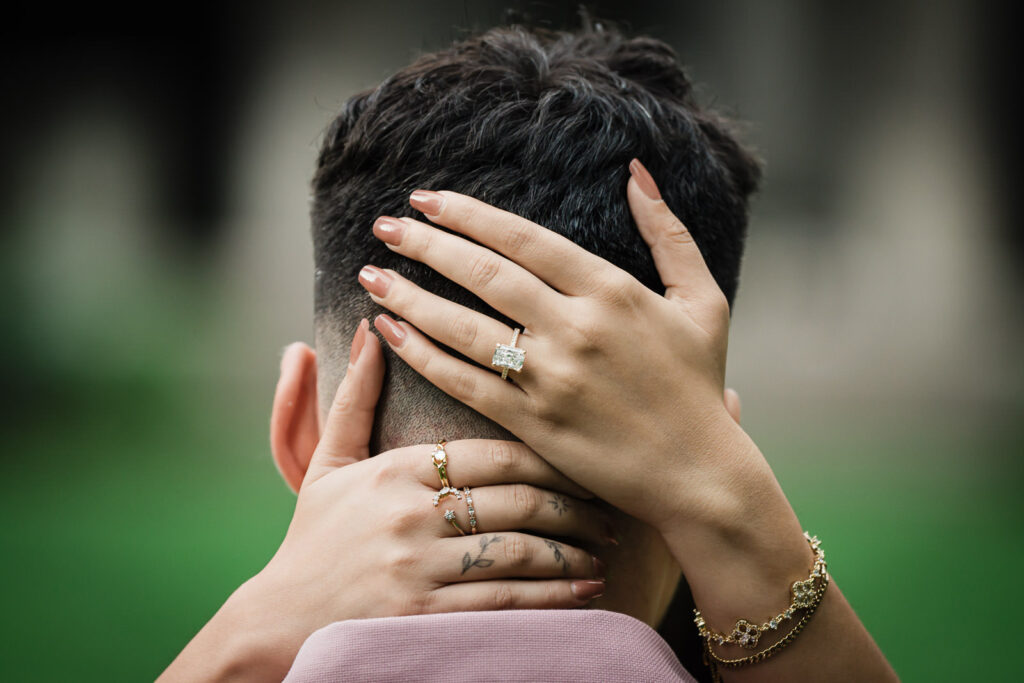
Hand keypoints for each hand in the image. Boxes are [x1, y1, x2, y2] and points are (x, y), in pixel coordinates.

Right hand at [160, 322, 609, 681]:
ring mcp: (420, 569)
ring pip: (521, 551)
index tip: (579, 458)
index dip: (546, 455)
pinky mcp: (426, 619)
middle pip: (518, 500)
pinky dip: (555, 596)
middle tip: (606, 506)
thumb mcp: (328, 461)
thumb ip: (355, 396)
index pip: (492, 452)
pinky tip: (587, 589)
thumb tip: (373, 328)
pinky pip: (507, 602)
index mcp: (397, 472)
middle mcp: (413, 516)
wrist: (280, 620)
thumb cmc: (313, 536)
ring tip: (604, 549)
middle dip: (572, 504)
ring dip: (573, 550)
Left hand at [360, 160, 756, 533]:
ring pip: (463, 327)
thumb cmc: (700, 386)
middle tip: (385, 224)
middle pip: (484, 274)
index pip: (524, 239)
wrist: (699, 475)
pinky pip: (465, 383)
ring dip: (410, 297)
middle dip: (426, 244)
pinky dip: (424, 356)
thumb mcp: (703, 300)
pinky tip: (391, 333)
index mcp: (612, 291)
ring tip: (370, 274)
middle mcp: (575, 329)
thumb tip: (637, 170)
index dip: (469, 214)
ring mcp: (551, 379)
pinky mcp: (533, 425)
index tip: (427, 197)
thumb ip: (669, 233)